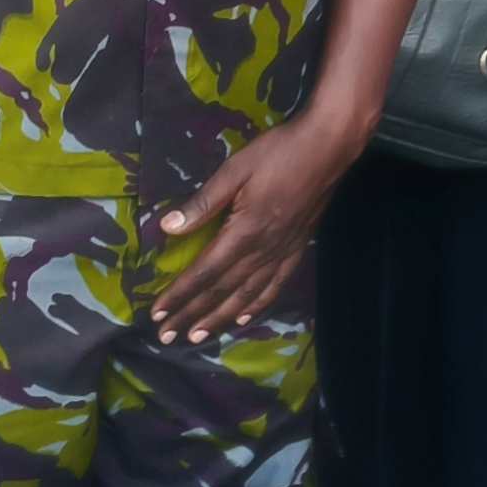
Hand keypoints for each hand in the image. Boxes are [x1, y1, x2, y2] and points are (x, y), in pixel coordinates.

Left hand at [154, 110, 360, 340]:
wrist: (328, 148)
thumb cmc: (278, 152)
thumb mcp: (235, 170)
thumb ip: (202, 202)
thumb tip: (167, 227)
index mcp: (243, 232)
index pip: (204, 272)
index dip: (179, 295)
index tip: (157, 312)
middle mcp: (262, 251)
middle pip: (221, 291)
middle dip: (191, 315)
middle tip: (167, 336)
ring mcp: (281, 253)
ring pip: (246, 296)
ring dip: (219, 319)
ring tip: (197, 337)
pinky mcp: (296, 249)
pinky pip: (274, 286)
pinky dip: (256, 306)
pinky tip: (243, 318)